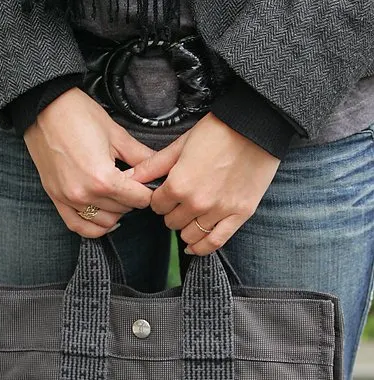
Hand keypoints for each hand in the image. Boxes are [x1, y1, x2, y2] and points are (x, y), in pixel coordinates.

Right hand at [23, 87, 152, 237]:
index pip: (139, 199)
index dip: (148, 190)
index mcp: (103, 178)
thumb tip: (161, 168)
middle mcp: (85, 194)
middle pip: (124, 210)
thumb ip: (141, 157)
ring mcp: (69, 199)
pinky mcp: (56, 198)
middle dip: (132, 198)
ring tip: (117, 194)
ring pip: (105, 221)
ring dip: (116, 212)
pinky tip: (105, 217)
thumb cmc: (78, 115)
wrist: (43, 107)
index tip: (148, 182)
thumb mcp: (116, 134)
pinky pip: (78, 226)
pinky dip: (94, 227)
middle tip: (132, 183)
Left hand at [129, 112, 280, 253]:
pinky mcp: (239, 215)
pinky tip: (193, 247)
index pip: (156, 206)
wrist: (256, 126)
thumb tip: (128, 178)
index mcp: (179, 184)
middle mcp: (197, 203)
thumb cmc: (217, 131)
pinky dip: (202, 248)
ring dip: (186, 228)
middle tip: (181, 201)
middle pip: (171, 222)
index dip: (160, 199)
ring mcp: (219, 211)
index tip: (166, 193)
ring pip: (190, 235)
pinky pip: (215, 242)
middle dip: (172, 212)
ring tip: (190, 216)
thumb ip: (153, 166)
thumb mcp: (180, 145)